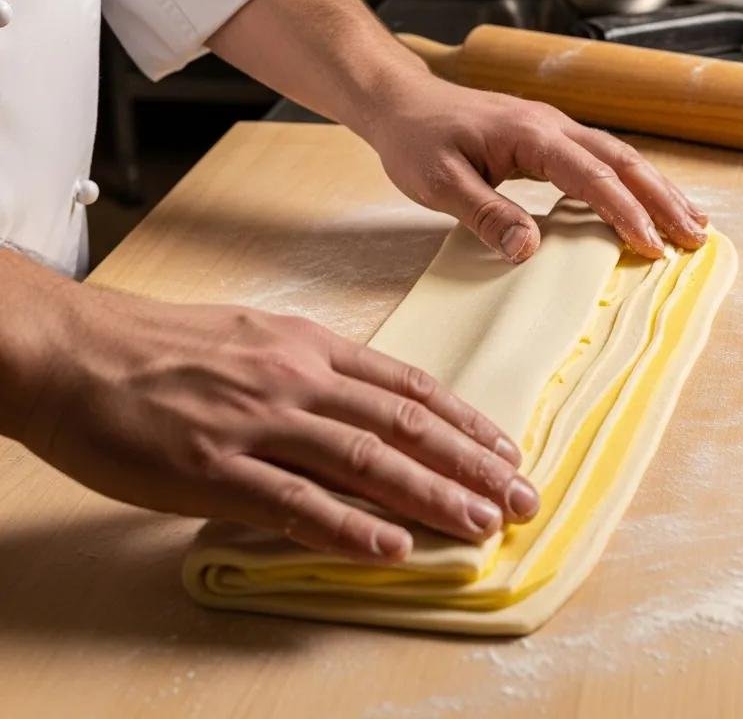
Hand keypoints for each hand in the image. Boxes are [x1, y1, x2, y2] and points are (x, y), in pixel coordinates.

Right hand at [20, 280, 537, 561]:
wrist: (80, 352)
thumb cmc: (167, 345)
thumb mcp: (256, 337)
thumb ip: (315, 369)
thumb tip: (367, 403)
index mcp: (309, 347)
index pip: (408, 386)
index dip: (464, 420)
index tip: (505, 448)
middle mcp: (296, 379)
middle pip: (403, 424)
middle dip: (470, 463)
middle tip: (520, 496)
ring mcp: (257, 423)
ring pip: (365, 461)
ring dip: (431, 495)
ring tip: (481, 523)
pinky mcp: (213, 469)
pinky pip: (294, 503)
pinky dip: (350, 528)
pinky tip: (393, 548)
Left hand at [203, 0, 705, 262]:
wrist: (400, 103)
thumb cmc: (416, 141)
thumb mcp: (439, 184)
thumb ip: (485, 215)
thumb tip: (529, 251)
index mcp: (530, 136)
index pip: (591, 176)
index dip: (624, 212)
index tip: (650, 247)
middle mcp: (552, 125)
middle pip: (623, 160)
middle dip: (663, 198)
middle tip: (697, 237)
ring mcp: (553, 127)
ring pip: (619, 155)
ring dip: (657, 188)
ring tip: (692, 221)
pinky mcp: (548, 135)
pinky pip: (602, 156)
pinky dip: (632, 180)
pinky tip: (645, 200)